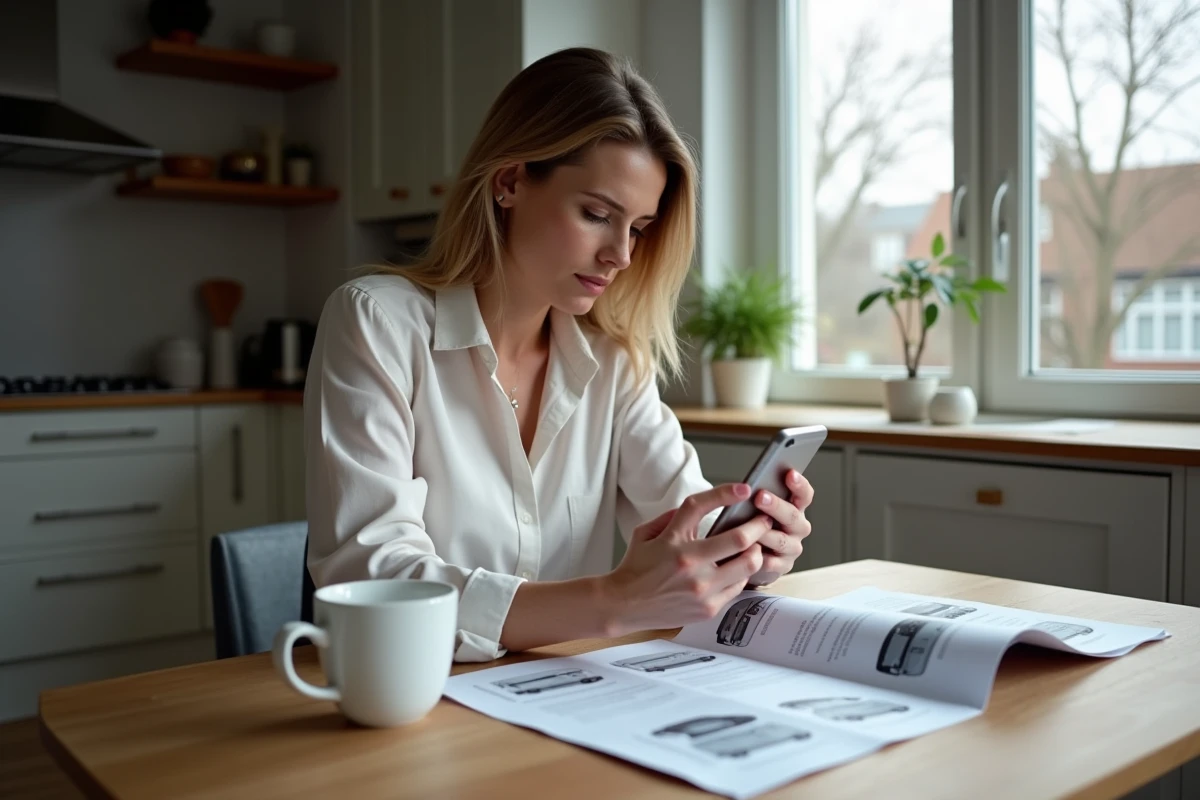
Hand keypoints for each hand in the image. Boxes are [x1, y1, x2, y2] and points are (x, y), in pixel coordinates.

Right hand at [599, 483, 774, 636]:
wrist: (624, 605)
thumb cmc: (636, 568)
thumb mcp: (645, 533)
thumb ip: (672, 517)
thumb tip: (702, 506)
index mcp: (672, 540)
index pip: (701, 506)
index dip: (726, 493)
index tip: (744, 489)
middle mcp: (690, 563)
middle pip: (739, 539)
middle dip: (758, 525)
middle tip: (763, 520)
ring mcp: (701, 588)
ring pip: (748, 565)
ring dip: (755, 551)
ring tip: (755, 545)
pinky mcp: (708, 607)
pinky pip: (739, 586)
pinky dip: (743, 574)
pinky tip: (739, 568)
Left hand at [745, 470, 814, 585]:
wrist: (748, 553)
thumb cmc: (751, 521)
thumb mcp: (757, 506)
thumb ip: (759, 496)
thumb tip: (747, 486)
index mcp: (796, 508)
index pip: (804, 494)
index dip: (799, 484)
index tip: (789, 473)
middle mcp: (798, 528)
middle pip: (793, 516)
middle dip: (777, 506)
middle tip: (760, 497)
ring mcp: (792, 548)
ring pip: (781, 540)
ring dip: (765, 532)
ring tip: (748, 525)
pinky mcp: (781, 566)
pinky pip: (771, 562)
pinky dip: (759, 556)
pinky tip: (748, 550)